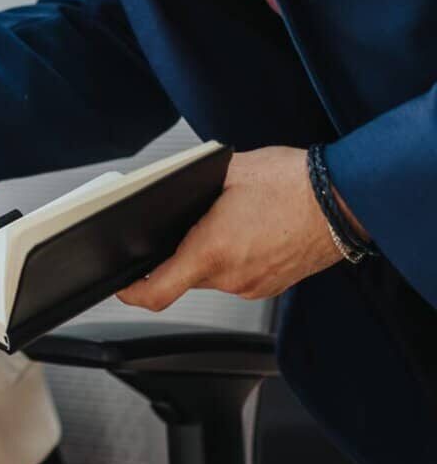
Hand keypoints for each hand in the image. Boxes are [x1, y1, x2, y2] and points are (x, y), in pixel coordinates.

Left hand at [117, 146, 344, 310]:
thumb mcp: (226, 172)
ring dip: (207, 254)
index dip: (131, 292)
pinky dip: (231, 258)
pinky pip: (236, 276)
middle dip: (176, 253)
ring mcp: (254, 285)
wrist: (344, 199)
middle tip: (182, 224)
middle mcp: (232, 277)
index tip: (120, 284)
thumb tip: (163, 193)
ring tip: (224, 221)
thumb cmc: (291, 183)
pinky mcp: (271, 286)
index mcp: (211, 251)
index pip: (156, 291)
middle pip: (183, 276)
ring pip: (211, 276)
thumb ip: (188, 188)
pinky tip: (245, 232)